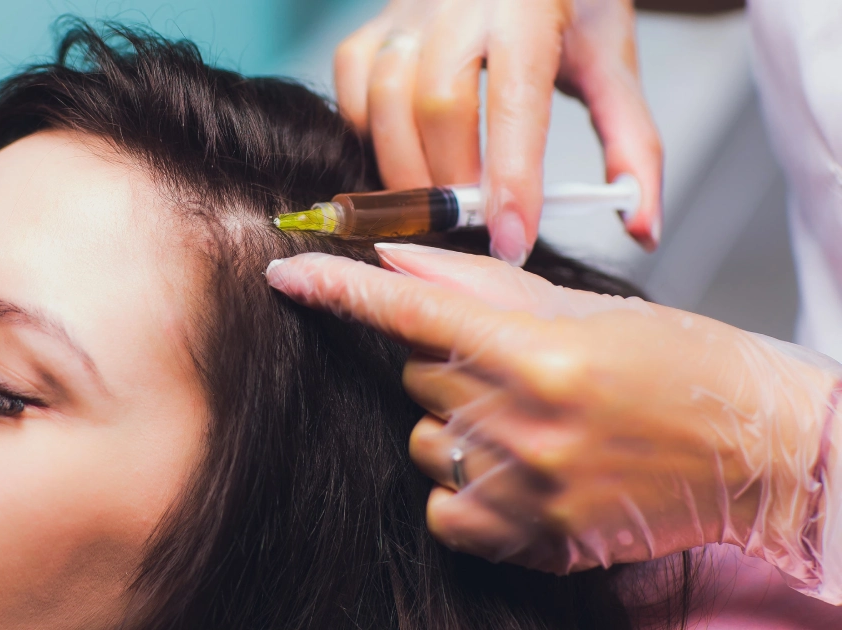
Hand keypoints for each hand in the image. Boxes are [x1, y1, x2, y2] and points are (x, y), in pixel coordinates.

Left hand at [266, 244, 841, 588]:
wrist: (753, 449)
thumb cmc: (677, 364)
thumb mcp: (584, 307)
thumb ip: (480, 285)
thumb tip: (393, 260)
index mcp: (539, 350)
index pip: (411, 313)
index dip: (341, 290)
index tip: (288, 275)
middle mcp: (523, 422)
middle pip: (416, 377)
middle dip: (450, 363)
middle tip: (518, 365)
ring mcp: (524, 489)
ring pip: (423, 441)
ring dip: (457, 426)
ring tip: (530, 420)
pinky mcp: (532, 540)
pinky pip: (442, 509)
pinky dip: (463, 490)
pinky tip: (516, 471)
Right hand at [334, 0, 662, 263]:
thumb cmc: (566, 3)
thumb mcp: (612, 62)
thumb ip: (632, 145)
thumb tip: (642, 226)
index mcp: (528, 5)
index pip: (514, 103)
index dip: (512, 181)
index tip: (514, 241)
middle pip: (437, 104)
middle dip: (452, 180)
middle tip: (476, 226)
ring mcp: (408, 10)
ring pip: (384, 100)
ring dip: (407, 169)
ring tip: (441, 203)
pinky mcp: (375, 24)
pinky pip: (353, 88)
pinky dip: (371, 137)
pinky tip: (405, 158)